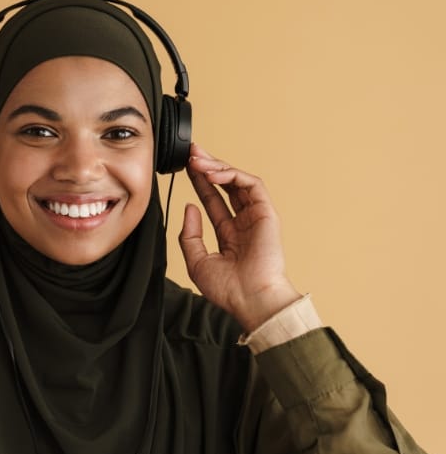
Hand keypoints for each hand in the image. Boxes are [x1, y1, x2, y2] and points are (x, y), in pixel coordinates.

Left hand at [178, 144, 300, 331]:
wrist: (250, 300)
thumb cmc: (228, 289)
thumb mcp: (197, 260)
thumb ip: (190, 234)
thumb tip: (190, 207)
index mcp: (230, 234)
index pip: (213, 200)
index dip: (200, 182)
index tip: (186, 167)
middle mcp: (244, 222)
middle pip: (226, 185)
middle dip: (208, 166)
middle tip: (191, 153)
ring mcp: (256, 217)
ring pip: (237, 181)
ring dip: (217, 167)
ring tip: (197, 161)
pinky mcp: (267, 213)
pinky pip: (251, 185)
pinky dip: (232, 175)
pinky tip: (212, 174)